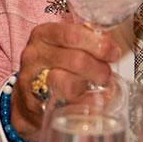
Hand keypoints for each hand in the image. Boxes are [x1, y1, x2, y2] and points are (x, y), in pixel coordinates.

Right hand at [9, 21, 120, 140]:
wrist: (29, 96)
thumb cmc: (52, 66)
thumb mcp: (63, 45)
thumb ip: (85, 39)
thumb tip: (109, 40)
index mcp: (43, 35)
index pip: (73, 34)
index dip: (98, 44)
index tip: (113, 52)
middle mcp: (34, 55)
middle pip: (76, 60)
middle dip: (99, 69)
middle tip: (106, 74)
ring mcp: (31, 80)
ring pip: (69, 85)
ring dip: (90, 87)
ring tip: (97, 87)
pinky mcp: (35, 104)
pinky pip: (67, 106)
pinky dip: (85, 104)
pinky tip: (90, 101)